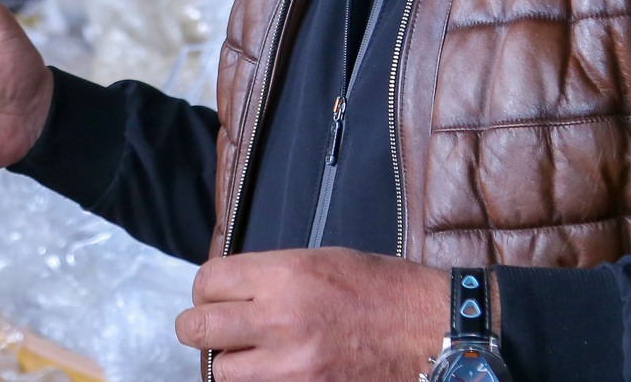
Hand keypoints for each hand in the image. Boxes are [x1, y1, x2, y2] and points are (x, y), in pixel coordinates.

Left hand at [174, 248, 445, 381]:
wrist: (432, 332)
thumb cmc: (387, 291)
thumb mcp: (325, 260)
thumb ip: (274, 274)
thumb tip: (235, 287)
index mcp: (286, 274)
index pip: (208, 281)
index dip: (206, 287)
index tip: (213, 293)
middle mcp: (280, 318)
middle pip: (199, 327)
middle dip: (199, 326)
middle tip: (209, 326)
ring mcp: (290, 365)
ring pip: (222, 370)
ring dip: (229, 361)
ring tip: (247, 352)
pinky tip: (271, 369)